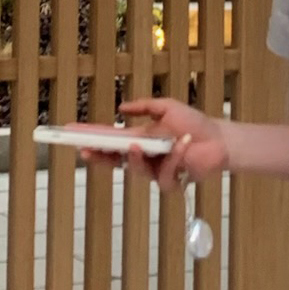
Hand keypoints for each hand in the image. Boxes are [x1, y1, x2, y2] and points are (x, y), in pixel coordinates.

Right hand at [79, 97, 228, 192]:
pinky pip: (165, 176)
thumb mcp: (167, 107)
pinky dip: (173, 159)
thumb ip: (144, 106)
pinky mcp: (172, 183)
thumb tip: (121, 109)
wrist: (219, 139)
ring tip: (137, 144)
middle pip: (114, 161)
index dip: (90, 137)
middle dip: (99, 156)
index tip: (69, 132)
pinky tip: (181, 145)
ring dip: (137, 157)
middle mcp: (144, 157)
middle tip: (86, 151)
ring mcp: (156, 172)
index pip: (109, 139)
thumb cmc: (194, 123)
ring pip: (137, 170)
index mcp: (139, 140)